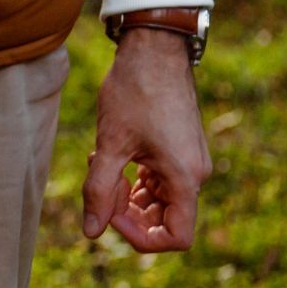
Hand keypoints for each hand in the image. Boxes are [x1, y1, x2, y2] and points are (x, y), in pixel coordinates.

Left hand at [81, 28, 211, 252]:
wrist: (154, 49)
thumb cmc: (134, 93)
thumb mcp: (111, 144)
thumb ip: (99, 190)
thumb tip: (91, 231)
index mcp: (185, 178)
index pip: (177, 237)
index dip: (141, 237)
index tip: (111, 215)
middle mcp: (195, 174)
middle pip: (164, 220)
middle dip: (127, 212)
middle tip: (98, 185)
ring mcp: (189, 162)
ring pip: (158, 200)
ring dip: (126, 194)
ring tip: (100, 163)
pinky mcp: (179, 150)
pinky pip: (158, 181)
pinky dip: (133, 178)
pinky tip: (109, 155)